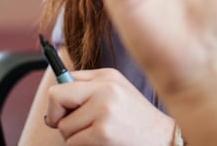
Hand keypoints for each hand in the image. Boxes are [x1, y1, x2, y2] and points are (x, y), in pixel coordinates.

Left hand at [44, 68, 173, 145]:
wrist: (161, 138)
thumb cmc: (135, 117)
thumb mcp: (116, 90)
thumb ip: (87, 86)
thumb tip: (54, 96)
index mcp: (107, 77)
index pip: (62, 81)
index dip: (57, 101)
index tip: (62, 112)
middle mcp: (105, 89)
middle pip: (56, 100)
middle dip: (58, 118)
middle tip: (75, 126)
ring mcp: (104, 111)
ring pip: (64, 127)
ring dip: (75, 136)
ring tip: (98, 134)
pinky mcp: (102, 133)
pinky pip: (73, 143)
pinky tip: (101, 142)